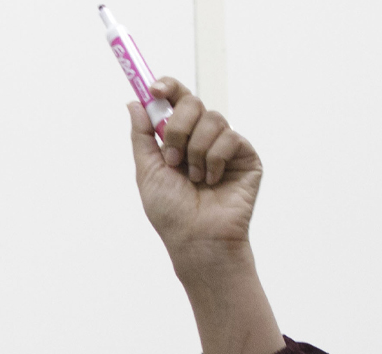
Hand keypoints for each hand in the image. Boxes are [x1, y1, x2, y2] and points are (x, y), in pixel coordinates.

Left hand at [130, 77, 260, 265]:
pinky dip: (214, 160)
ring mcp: (226, 146)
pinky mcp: (246, 156)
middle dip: (178, 128)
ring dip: (195, 151)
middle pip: (193, 102)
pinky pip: (229, 138)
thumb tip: (135, 103)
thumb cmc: (172, 212)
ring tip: (194, 178)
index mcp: (179, 139)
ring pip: (212, 119)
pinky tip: (212, 181)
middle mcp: (202, 137)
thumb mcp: (147, 171)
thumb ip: (142, 136)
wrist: (196, 237)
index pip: (176, 101)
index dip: (167, 88)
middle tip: (173, 159)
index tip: (154, 88)